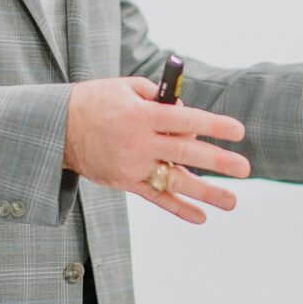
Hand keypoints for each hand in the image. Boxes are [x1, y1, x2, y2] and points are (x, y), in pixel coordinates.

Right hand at [64, 76, 251, 223]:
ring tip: (231, 201)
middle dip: (218, 161)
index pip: (184, 119)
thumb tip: (188, 113)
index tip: (239, 132)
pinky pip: (155, 197)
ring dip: (205, 192)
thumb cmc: (95, 101)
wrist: (57, 128)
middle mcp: (138, 142)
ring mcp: (132, 165)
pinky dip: (178, 208)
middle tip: (245, 168)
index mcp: (141, 114)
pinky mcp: (125, 182)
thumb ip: (158, 97)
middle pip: (185, 151)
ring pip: (174, 181)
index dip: (214, 125)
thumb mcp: (125, 87)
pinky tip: (200, 216)